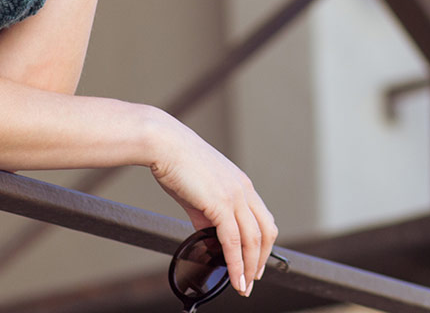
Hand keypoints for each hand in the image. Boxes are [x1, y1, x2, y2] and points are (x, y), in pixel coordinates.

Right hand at [149, 114, 277, 297]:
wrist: (163, 143)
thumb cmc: (176, 162)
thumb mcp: (199, 191)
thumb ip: (206, 215)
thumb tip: (208, 235)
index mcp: (242, 185)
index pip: (264, 220)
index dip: (263, 245)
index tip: (257, 262)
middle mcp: (244, 190)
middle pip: (266, 232)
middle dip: (261, 260)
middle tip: (253, 279)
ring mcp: (234, 196)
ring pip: (253, 240)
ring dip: (250, 267)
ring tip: (243, 286)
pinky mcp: (220, 203)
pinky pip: (233, 241)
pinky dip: (236, 263)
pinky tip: (235, 277)